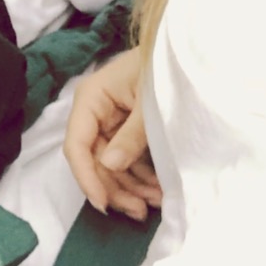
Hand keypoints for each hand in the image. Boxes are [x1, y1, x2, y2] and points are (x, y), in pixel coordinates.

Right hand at [62, 51, 163, 219]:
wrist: (188, 54)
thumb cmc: (165, 68)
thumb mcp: (151, 103)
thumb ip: (131, 135)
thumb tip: (109, 165)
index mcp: (92, 99)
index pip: (76, 145)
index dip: (86, 177)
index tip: (104, 205)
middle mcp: (95, 113)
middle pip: (93, 160)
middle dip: (115, 188)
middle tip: (140, 211)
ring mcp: (111, 122)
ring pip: (110, 165)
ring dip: (130, 187)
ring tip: (156, 202)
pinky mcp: (128, 129)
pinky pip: (126, 159)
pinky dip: (141, 177)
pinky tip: (157, 190)